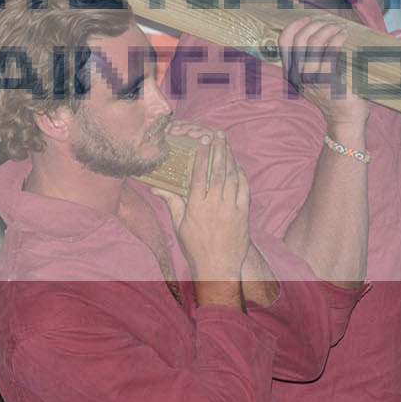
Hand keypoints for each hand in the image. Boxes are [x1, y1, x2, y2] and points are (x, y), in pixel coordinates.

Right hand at [154, 130, 250, 282]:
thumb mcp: (179, 224)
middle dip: (218, 150)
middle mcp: (215, 205)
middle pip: (217, 171)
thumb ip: (172, 202)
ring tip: (227, 144)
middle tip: (218, 135)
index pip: (199, 175)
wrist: (219, 266)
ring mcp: (231, 209)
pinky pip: (244, 189)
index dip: (201, 156)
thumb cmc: (195, 247)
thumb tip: (156, 188)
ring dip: (230, 158)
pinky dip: (241, 175)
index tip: (202, 142)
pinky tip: (237, 166)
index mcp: (196, 206)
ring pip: (232, 177)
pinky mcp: (243, 214)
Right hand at [279, 17, 369, 130]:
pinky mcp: (326, 78)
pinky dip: (337, 38)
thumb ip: (308, 61)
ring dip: (328, 29)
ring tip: (340, 27)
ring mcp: (310, 76)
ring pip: (314, 42)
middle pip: (300, 38)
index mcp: (290, 72)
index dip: (294, 25)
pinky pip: (329, 51)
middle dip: (316, 24)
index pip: (283, 42)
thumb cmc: (333, 95)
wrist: (344, 118)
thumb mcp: (312, 79)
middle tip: (331, 22)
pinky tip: (343, 35)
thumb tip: (316, 34)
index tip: (309, 19)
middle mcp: (296, 74)